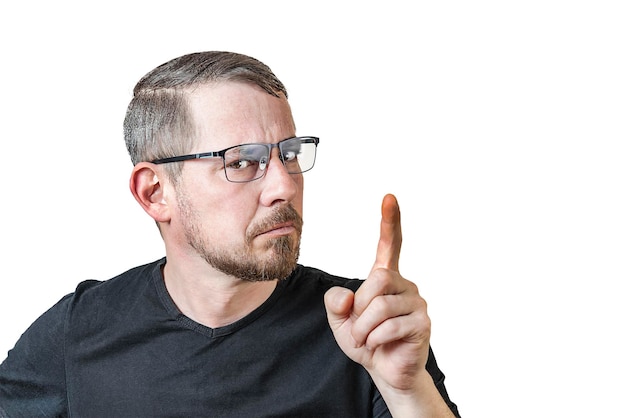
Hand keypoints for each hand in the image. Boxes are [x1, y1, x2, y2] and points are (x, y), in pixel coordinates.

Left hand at [324, 194, 430, 393]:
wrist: (385, 371)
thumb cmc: (366, 340)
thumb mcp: (340, 321)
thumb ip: (335, 303)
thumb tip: (346, 296)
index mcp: (385, 278)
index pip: (390, 244)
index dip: (389, 221)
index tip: (389, 197)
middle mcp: (404, 285)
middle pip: (378, 279)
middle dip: (360, 307)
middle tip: (359, 326)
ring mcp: (416, 303)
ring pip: (381, 306)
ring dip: (364, 328)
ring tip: (367, 339)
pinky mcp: (422, 324)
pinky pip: (389, 326)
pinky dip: (374, 340)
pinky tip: (379, 345)